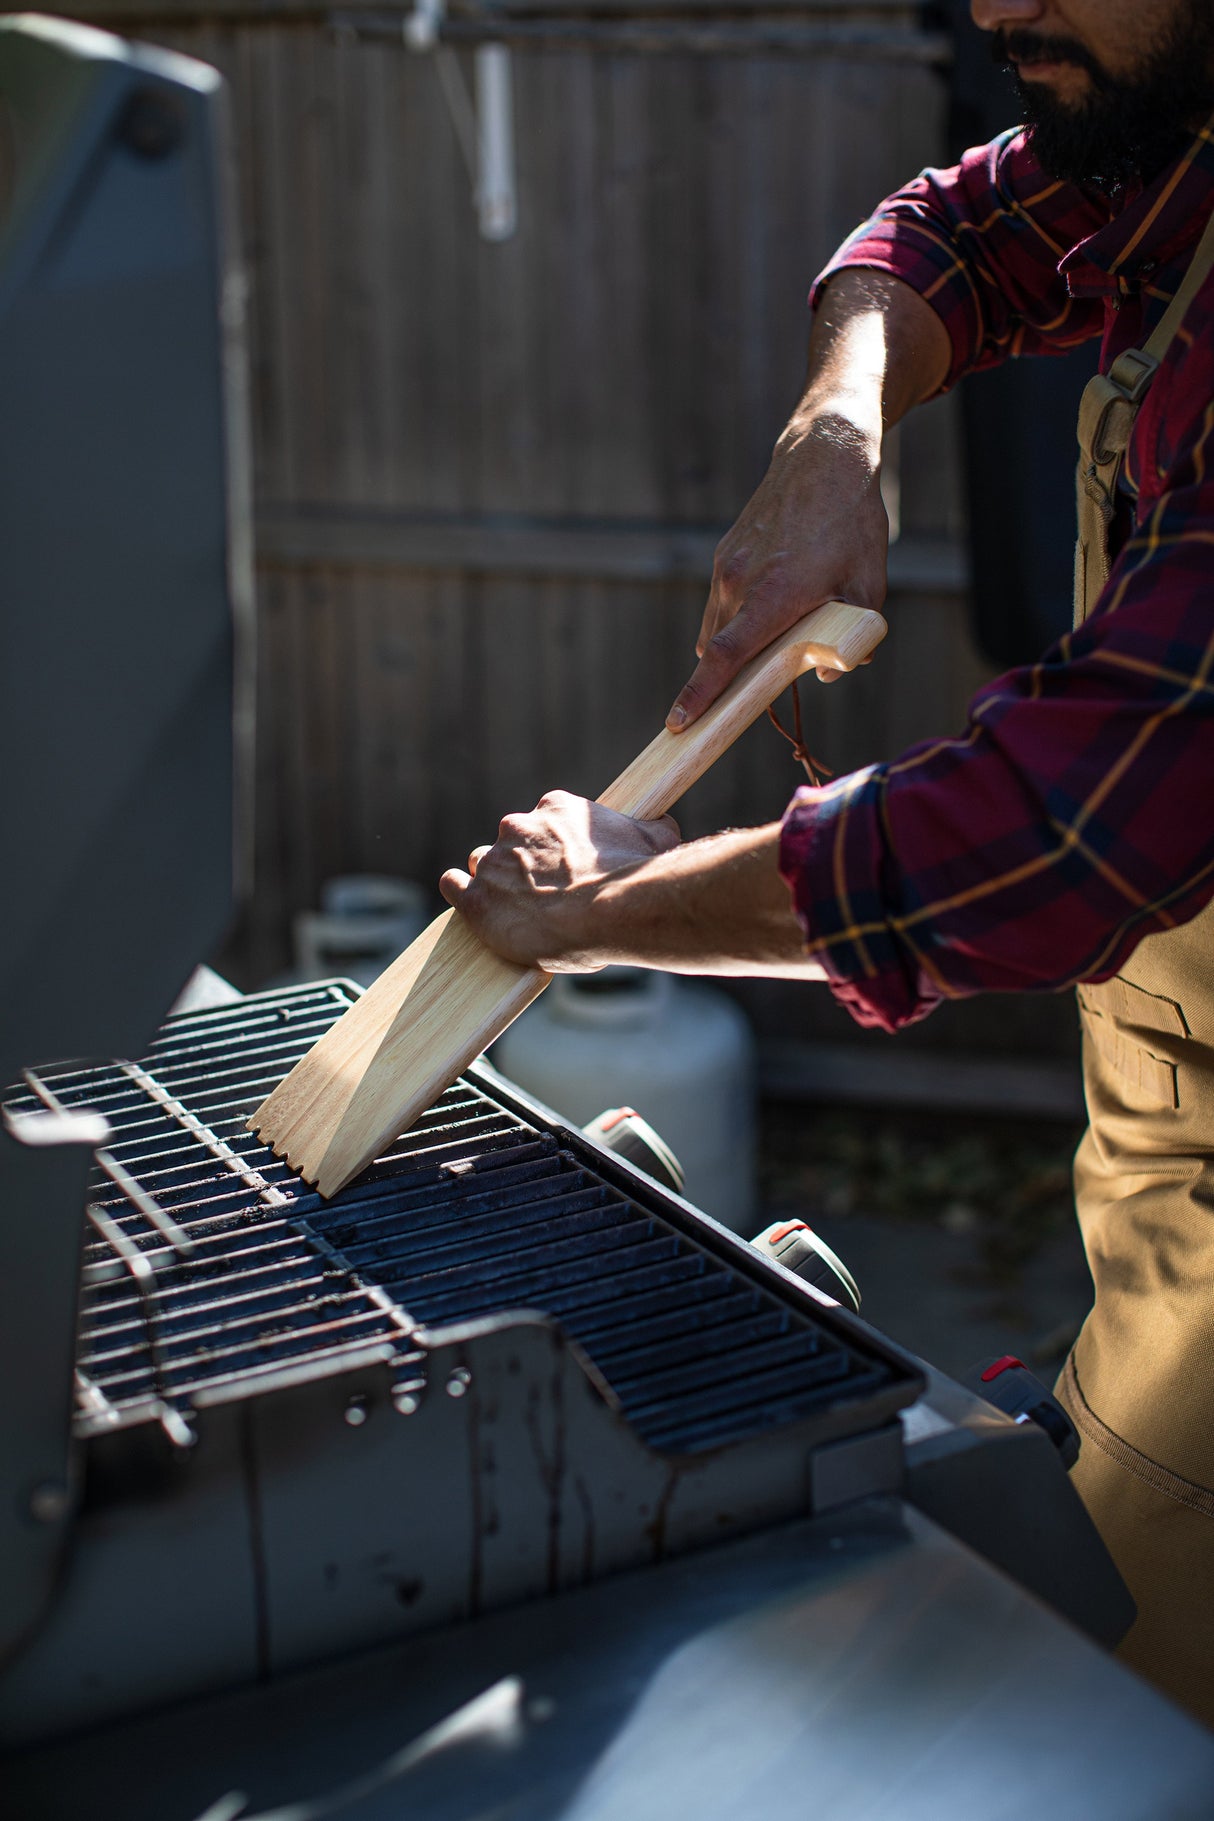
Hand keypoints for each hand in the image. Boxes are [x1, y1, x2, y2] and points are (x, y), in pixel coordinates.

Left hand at [439, 791, 681, 969]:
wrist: (616, 910)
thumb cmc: (636, 875)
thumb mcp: (655, 838)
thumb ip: (648, 828)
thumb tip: (661, 825)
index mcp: (555, 809)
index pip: (543, 822)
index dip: (552, 848)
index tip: (564, 868)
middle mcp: (519, 827)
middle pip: (510, 842)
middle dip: (523, 864)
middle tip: (545, 893)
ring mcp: (494, 862)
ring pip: (482, 865)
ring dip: (495, 882)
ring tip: (514, 907)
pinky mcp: (477, 899)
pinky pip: (453, 886)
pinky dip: (460, 894)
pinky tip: (469, 903)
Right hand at [666, 412, 887, 728]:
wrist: (824, 458)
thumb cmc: (851, 523)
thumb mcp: (868, 585)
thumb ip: (854, 637)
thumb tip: (831, 673)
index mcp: (774, 596)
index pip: (726, 657)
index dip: (701, 695)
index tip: (679, 723)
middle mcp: (740, 583)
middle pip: (720, 651)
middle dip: (727, 678)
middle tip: (749, 690)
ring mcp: (727, 567)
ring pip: (718, 627)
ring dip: (735, 645)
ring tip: (775, 631)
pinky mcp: (725, 554)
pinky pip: (721, 602)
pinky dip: (737, 616)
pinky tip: (772, 600)